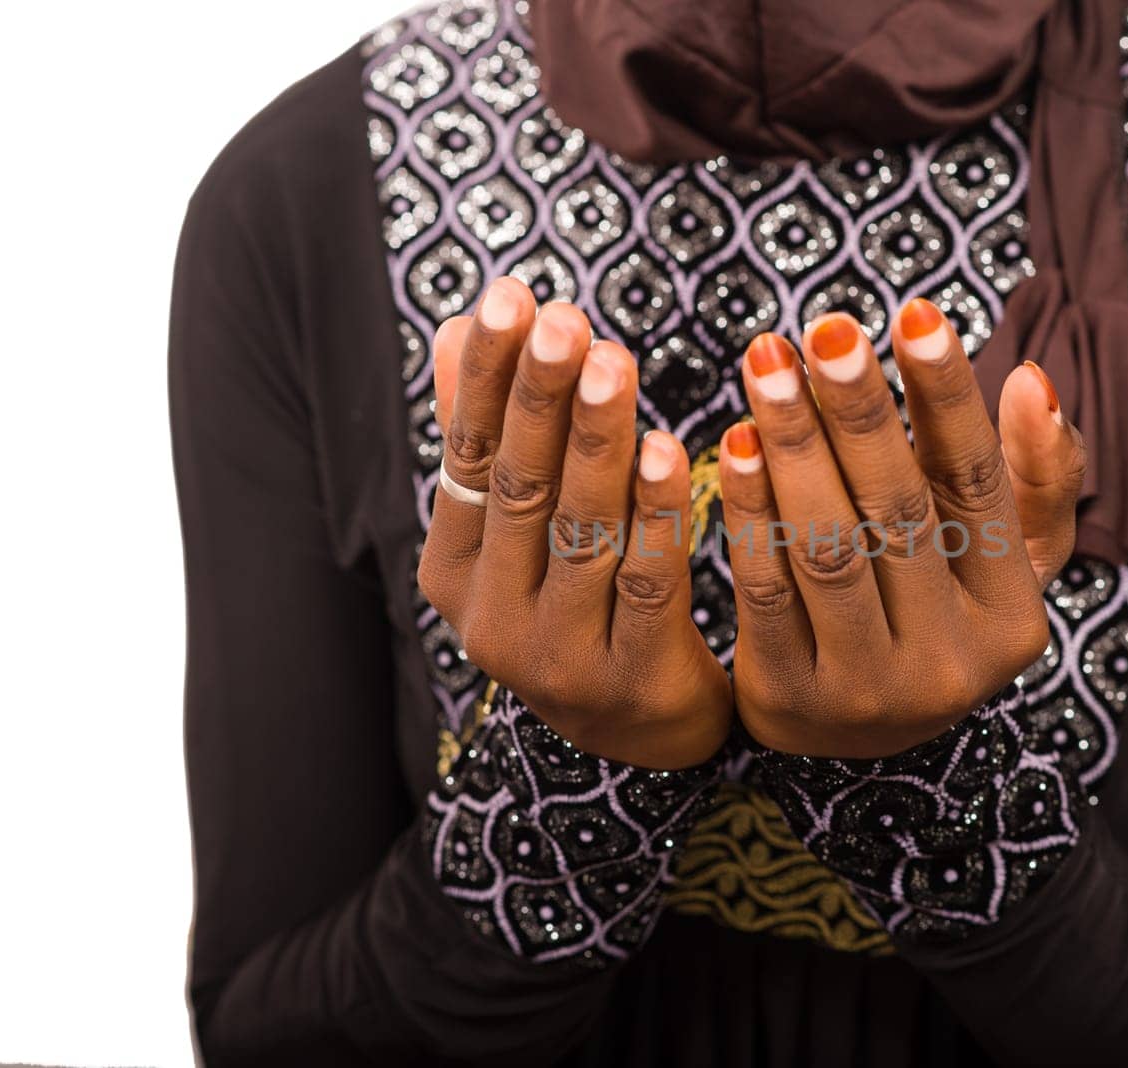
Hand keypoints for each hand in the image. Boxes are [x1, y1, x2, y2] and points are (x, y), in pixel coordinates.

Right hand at [419, 276, 731, 769]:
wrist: (642, 728)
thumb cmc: (581, 599)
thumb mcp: (522, 530)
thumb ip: (494, 441)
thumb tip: (453, 328)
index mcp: (456, 570)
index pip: (470, 458)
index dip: (488, 377)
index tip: (511, 295)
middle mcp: (491, 618)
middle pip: (521, 488)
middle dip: (540, 395)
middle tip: (563, 317)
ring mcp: (558, 656)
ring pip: (580, 529)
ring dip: (598, 439)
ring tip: (612, 360)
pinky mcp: (630, 679)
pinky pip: (647, 582)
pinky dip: (657, 512)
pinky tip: (673, 450)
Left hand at [719, 299, 1084, 758]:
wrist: (856, 732)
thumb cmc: (936, 609)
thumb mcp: (1007, 555)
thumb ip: (1033, 473)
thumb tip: (1030, 380)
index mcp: (1013, 617)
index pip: (980, 486)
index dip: (947, 397)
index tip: (917, 311)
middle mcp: (950, 662)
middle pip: (899, 511)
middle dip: (860, 411)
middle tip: (828, 328)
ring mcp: (868, 690)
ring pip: (828, 545)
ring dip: (795, 445)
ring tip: (768, 362)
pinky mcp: (790, 698)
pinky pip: (766, 586)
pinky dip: (750, 509)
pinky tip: (734, 441)